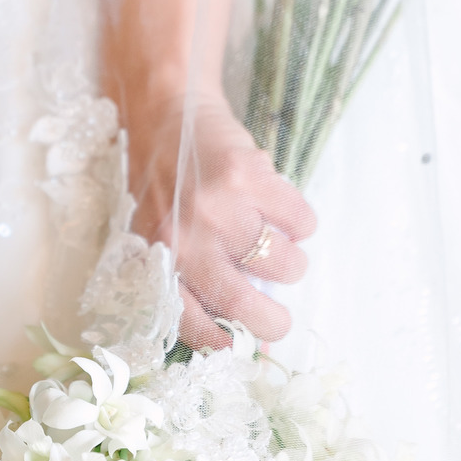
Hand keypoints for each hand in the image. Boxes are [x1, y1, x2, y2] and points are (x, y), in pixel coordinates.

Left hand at [125, 90, 316, 348]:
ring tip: (273, 243)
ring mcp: (220, 210)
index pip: (197, 327)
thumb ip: (189, 281)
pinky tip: (280, 210)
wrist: (161, 112)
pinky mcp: (252, 177)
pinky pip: (302, 223)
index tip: (246, 348)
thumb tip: (242, 341)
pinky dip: (301, 223)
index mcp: (159, 262)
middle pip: (251, 309)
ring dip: (290, 262)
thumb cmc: (160, 182)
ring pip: (286, 266)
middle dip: (275, 322)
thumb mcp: (158, 236)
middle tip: (279, 315)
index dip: (229, 345)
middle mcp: (187, 241)